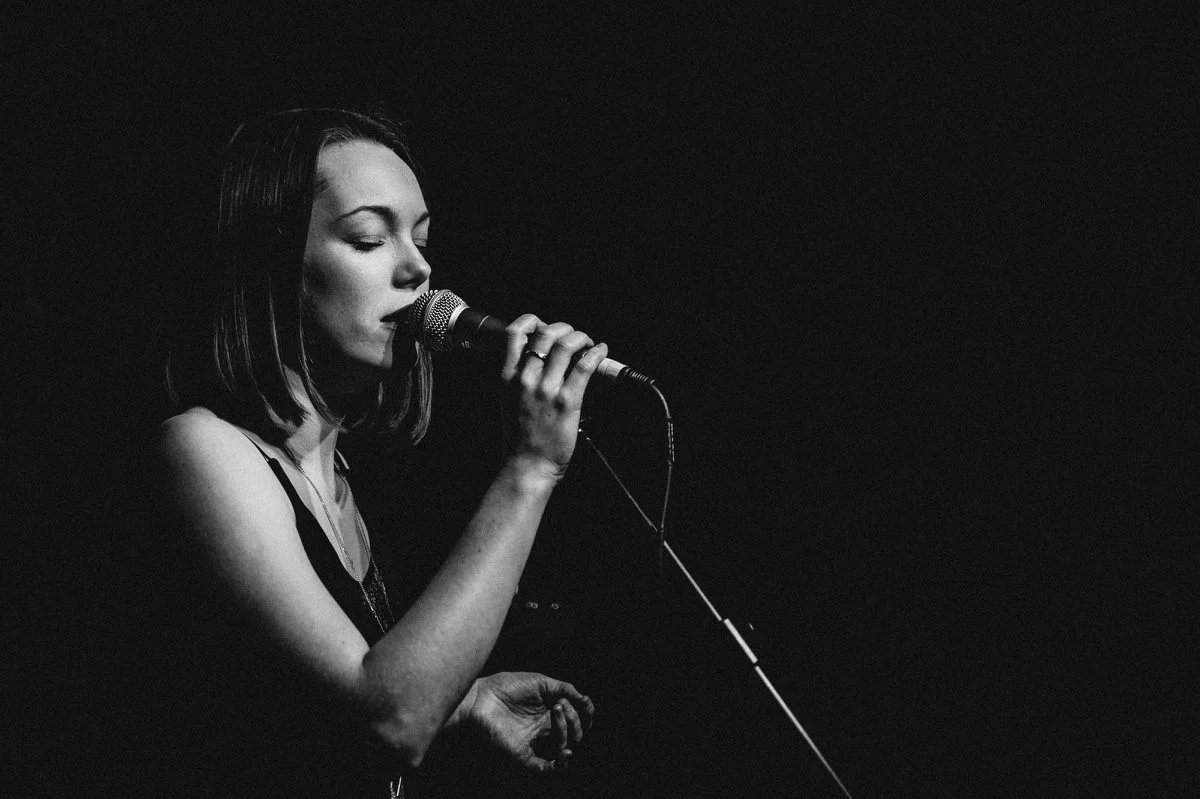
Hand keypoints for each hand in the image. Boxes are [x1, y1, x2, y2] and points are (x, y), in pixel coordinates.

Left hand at [465, 671, 594, 772]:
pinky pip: (544, 768)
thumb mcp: (540, 682)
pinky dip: (559, 765)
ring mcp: (534, 742)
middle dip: (574, 719)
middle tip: (560, 706)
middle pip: (572, 732)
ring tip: (556, 711)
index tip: (586, 704)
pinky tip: (566, 752)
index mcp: (548, 711)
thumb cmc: (507, 686)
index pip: (574, 719)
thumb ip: (563, 688)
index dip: (585, 714)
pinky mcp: (524, 754)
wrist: (482, 697)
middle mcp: (543, 728)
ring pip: (562, 746)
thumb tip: (583, 698)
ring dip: (566, 729)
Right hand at [501, 316, 607, 480]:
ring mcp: (546, 389)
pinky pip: (585, 366)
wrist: (527, 465)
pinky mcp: (567, 401)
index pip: (514, 332)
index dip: (533, 321)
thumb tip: (541, 354)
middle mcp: (525, 378)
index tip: (544, 327)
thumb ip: (519, 376)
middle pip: (545, 333)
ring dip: (581, 338)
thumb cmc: (520, 436)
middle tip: (573, 337)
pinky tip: (601, 351)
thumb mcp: (508, 399)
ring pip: (566, 345)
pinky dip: (597, 353)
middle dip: (563, 328)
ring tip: (588, 343)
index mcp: (507, 376)